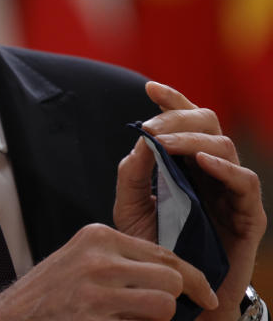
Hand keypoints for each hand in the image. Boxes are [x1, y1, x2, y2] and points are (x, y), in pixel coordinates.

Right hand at [0, 223, 216, 319]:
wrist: (12, 317)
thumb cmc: (49, 292)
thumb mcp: (82, 259)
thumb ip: (120, 258)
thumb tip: (171, 272)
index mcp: (97, 236)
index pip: (163, 253)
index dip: (192, 277)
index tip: (204, 293)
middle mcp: (98, 259)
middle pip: (170, 277)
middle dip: (177, 300)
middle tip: (175, 312)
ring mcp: (96, 291)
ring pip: (163, 305)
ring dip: (158, 320)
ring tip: (136, 319)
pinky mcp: (95, 319)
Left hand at [114, 81, 266, 320]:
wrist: (176, 292)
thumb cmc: (156, 248)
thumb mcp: (131, 210)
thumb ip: (132, 176)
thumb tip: (139, 141)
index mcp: (185, 163)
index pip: (184, 122)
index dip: (171, 101)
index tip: (149, 88)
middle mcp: (211, 171)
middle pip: (207, 124)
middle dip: (177, 117)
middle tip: (151, 126)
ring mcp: (232, 191)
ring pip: (224, 145)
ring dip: (192, 139)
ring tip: (166, 143)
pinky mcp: (248, 216)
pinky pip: (245, 183)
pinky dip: (224, 167)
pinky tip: (201, 161)